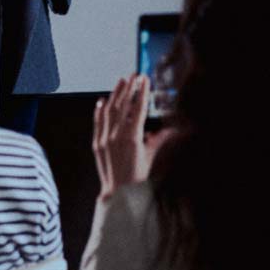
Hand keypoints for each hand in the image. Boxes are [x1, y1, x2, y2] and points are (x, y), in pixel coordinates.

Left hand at [92, 74, 149, 199]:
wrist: (119, 193)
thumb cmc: (137, 178)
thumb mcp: (151, 157)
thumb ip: (160, 140)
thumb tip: (173, 130)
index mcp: (132, 137)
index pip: (138, 108)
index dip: (141, 92)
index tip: (144, 79)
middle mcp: (117, 135)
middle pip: (123, 105)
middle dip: (129, 88)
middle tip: (133, 76)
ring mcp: (105, 139)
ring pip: (109, 111)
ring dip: (115, 94)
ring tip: (120, 82)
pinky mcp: (97, 143)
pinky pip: (98, 122)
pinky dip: (100, 110)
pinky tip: (102, 101)